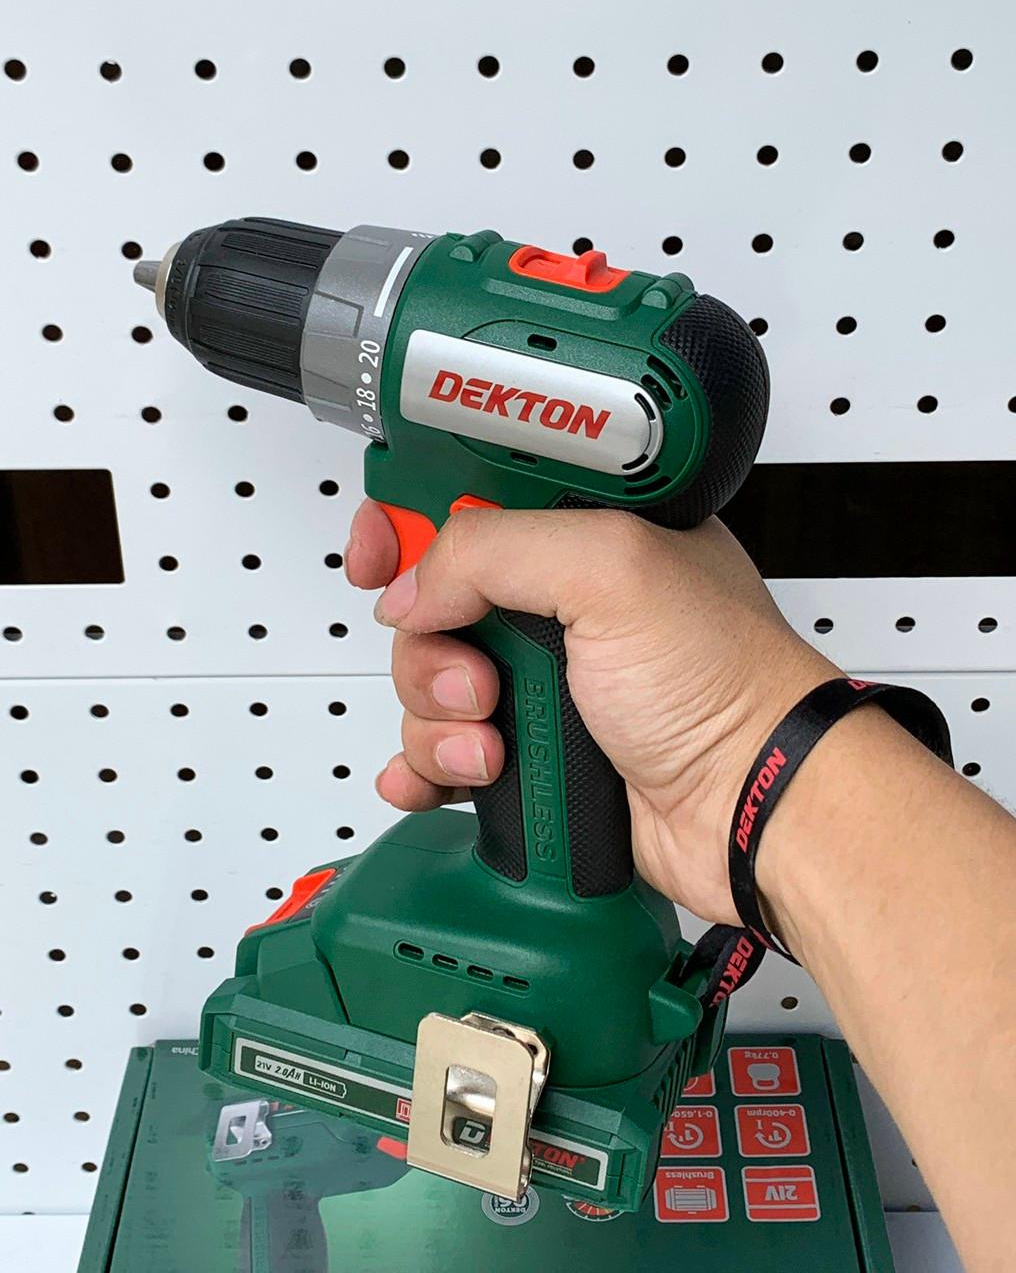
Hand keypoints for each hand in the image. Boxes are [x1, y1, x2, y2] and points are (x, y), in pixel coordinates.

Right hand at [346, 502, 833, 926]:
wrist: (750, 808)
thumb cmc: (725, 686)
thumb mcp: (611, 572)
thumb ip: (494, 548)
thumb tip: (416, 584)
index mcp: (586, 537)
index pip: (470, 502)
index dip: (411, 524)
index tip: (379, 554)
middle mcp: (562, 606)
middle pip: (433, 605)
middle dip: (431, 648)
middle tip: (479, 679)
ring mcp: (546, 683)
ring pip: (431, 686)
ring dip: (439, 721)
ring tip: (496, 745)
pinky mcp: (536, 752)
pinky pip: (444, 753)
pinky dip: (430, 768)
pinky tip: (445, 778)